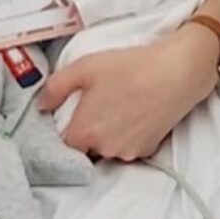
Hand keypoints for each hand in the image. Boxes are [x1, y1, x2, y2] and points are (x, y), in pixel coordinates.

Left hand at [37, 25, 215, 159]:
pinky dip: (128, 135)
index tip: (73, 115)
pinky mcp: (148, 149)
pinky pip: (129, 147)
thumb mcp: (85, 67)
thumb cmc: (131, 67)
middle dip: (88, 132)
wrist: (177, 72)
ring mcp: (128, 151)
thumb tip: (42, 104)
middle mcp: (104, 148)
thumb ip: (56, 88)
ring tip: (120, 105)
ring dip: (109, 134)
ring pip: (108, 149)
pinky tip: (135, 112)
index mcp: (85, 132)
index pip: (63, 146)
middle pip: (86, 149)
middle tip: (99, 104)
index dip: (67, 129)